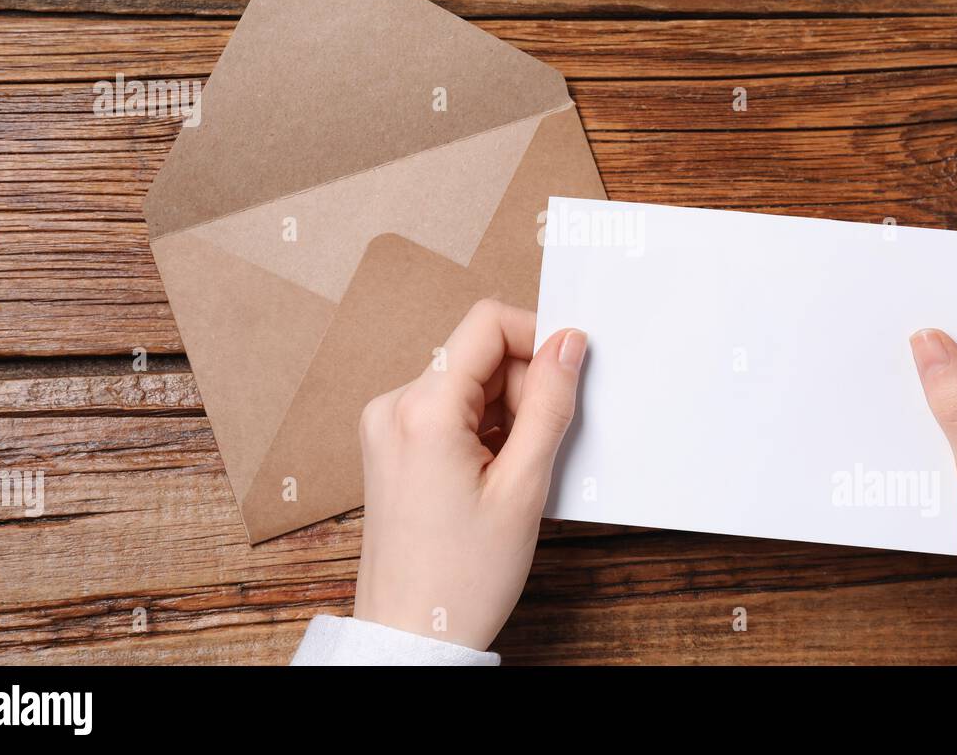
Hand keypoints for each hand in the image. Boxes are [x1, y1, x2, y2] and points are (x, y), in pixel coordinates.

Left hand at [354, 299, 586, 650]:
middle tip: (542, 447)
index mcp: (422, 409)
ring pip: (468, 383)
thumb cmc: (461, 577)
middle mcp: (394, 406)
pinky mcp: (391, 445)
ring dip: (507, 413)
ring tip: (515, 474)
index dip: (537, 337)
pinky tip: (495, 477)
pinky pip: (450, 410)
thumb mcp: (524, 486)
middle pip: (479, 354)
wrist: (411, 634)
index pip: (488, 323)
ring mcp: (387, 425)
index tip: (567, 373)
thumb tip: (568, 343)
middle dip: (524, 387)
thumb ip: (550, 403)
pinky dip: (484, 430)